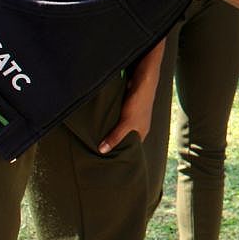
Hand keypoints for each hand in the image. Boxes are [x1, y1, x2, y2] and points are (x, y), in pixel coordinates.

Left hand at [99, 38, 164, 153]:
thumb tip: (102, 150)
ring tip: (95, 137)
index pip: (132, 148)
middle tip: (97, 150)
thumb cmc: (139, 102)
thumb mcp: (126, 123)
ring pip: (118, 126)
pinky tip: (98, 121)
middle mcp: (137, 125)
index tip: (108, 159)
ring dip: (109, 129)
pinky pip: (115, 116)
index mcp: (142, 132)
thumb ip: (115, 137)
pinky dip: (108, 119)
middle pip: (124, 137)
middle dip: (112, 142)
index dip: (122, 153)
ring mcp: (132, 115)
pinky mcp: (125, 106)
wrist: (143, 80)